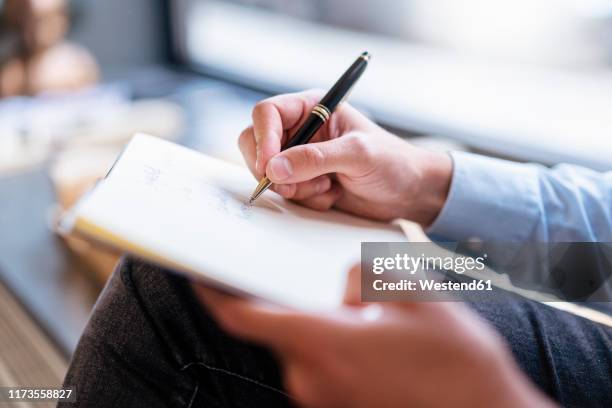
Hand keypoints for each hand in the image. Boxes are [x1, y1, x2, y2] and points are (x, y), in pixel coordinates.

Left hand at [195, 268, 551, 407]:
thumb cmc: (455, 361)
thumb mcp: (414, 295)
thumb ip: (364, 276)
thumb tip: (339, 283)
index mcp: (325, 343)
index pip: (245, 317)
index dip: (214, 293)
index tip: (198, 272)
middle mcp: (312, 379)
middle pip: (280, 329)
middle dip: (292, 302)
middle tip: (323, 285)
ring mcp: (323, 401)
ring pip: (303, 347)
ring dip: (319, 326)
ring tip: (362, 315)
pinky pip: (319, 368)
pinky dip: (331, 347)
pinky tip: (370, 340)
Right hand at [239, 90, 451, 224]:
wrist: (409, 193)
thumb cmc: (393, 162)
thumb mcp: (358, 154)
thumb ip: (315, 158)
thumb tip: (274, 168)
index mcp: (314, 108)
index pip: (268, 113)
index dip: (262, 138)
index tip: (269, 165)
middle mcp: (302, 130)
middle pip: (256, 143)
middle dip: (271, 168)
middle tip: (292, 185)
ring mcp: (300, 158)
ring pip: (270, 173)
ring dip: (295, 187)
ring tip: (328, 186)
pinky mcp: (303, 182)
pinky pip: (285, 192)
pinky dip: (306, 198)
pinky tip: (332, 193)